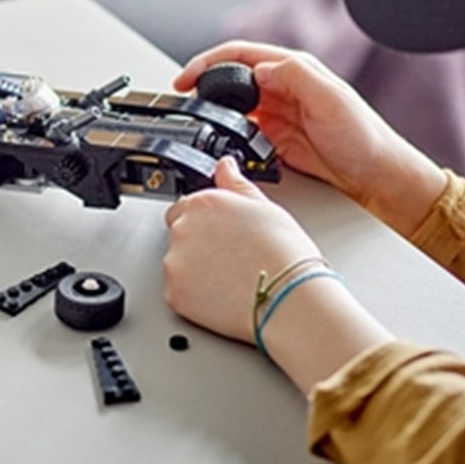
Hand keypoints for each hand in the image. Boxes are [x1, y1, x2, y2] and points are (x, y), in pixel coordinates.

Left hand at [163, 158, 324, 341]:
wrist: (289, 298)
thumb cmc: (284, 254)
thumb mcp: (265, 207)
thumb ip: (236, 183)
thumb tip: (225, 165)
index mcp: (203, 203)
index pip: (187, 205)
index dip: (206, 221)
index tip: (221, 232)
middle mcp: (183, 229)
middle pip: (180, 233)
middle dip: (198, 243)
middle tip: (229, 256)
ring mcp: (176, 262)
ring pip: (178, 262)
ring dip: (195, 268)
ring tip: (230, 276)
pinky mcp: (175, 293)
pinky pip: (179, 291)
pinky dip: (194, 294)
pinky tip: (222, 293)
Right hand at [175, 41, 445, 235]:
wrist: (376, 177)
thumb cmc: (364, 139)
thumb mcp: (332, 100)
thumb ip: (297, 77)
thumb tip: (262, 67)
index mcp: (294, 69)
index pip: (239, 55)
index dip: (207, 62)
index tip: (186, 78)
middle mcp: (282, 87)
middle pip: (229, 79)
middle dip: (203, 88)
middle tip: (183, 104)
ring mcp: (277, 114)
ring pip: (231, 108)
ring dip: (214, 115)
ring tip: (199, 126)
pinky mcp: (274, 139)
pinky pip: (241, 134)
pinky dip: (227, 138)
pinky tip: (223, 146)